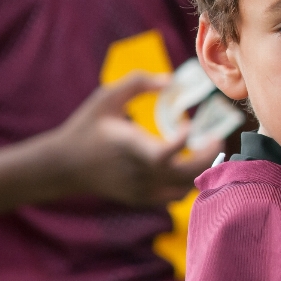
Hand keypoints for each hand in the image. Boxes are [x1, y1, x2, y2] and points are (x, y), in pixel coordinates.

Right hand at [47, 73, 220, 205]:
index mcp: (129, 147)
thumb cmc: (87, 127)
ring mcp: (142, 190)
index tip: (188, 124)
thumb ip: (139, 83)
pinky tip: (189, 162)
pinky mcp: (143, 199)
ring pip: (187, 188)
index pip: (162, 155)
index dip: (183, 142)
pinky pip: (177, 195)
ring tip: (205, 148)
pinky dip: (190, 181)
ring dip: (202, 169)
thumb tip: (173, 81)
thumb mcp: (106, 97)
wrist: (64, 167)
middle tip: (215, 137)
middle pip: (186, 175)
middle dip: (209, 156)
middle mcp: (138, 173)